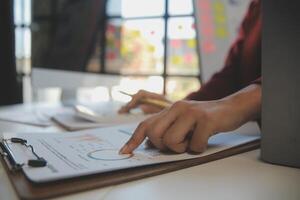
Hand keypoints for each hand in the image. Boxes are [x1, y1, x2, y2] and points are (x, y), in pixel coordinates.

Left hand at [120, 84, 260, 153]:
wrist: (231, 107)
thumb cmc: (205, 119)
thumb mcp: (183, 121)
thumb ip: (168, 128)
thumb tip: (151, 144)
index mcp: (170, 110)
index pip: (145, 124)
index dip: (133, 140)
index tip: (124, 152)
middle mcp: (177, 108)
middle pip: (154, 134)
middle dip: (164, 145)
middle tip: (180, 142)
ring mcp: (191, 113)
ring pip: (170, 141)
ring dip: (183, 148)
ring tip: (193, 139)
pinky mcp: (205, 120)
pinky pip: (194, 146)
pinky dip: (199, 148)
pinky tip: (205, 139)